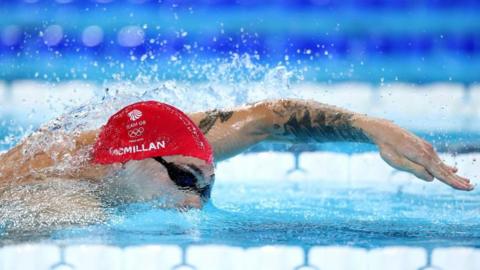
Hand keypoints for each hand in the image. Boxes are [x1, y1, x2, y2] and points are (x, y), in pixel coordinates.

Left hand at [358, 118, 473, 190]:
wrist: (384, 130)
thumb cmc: (388, 148)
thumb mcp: (397, 161)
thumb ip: (414, 170)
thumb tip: (432, 179)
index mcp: (423, 157)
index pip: (441, 173)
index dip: (453, 182)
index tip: (466, 188)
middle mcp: (428, 152)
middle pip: (445, 169)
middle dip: (458, 179)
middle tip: (471, 188)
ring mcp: (427, 149)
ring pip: (442, 164)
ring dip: (453, 174)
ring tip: (466, 182)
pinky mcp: (423, 147)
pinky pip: (437, 159)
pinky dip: (446, 166)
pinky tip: (453, 169)